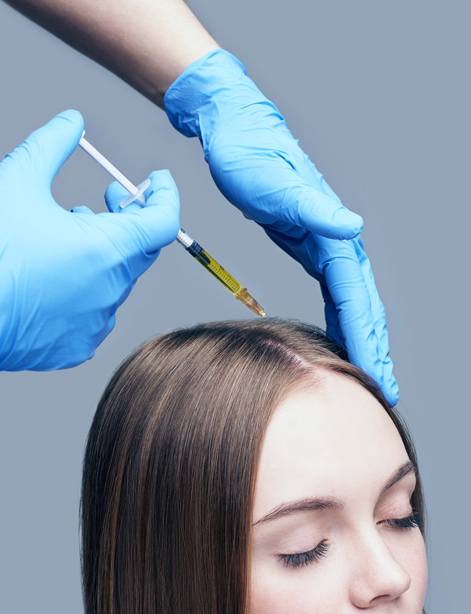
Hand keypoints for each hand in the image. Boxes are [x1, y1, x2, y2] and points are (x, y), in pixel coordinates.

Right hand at [0, 110, 179, 370]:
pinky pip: (94, 313)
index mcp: (109, 250)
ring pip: (116, 280)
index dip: (165, 196)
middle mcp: (111, 290)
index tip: (158, 181)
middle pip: (140, 249)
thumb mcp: (17, 181)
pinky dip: (86, 288)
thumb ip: (51, 146)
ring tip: (72, 231)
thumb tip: (72, 121)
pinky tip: (58, 275)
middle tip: (111, 198)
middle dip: (130, 218)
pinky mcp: (76, 346)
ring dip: (104, 252)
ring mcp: (95, 323)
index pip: (163, 222)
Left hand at [164, 50, 397, 403]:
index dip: (365, 340)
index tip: (375, 376)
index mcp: (332, 235)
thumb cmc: (250, 156)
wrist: (237, 131)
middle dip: (374, 349)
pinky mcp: (311, 248)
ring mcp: (326, 246)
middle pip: (364, 306)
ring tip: (371, 374)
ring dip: (363, 339)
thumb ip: (314, 208)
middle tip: (385, 391)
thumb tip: (351, 227)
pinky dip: (342, 321)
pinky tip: (340, 341)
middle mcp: (337, 243)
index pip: (355, 298)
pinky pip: (334, 295)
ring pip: (353, 303)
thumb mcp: (275, 183)